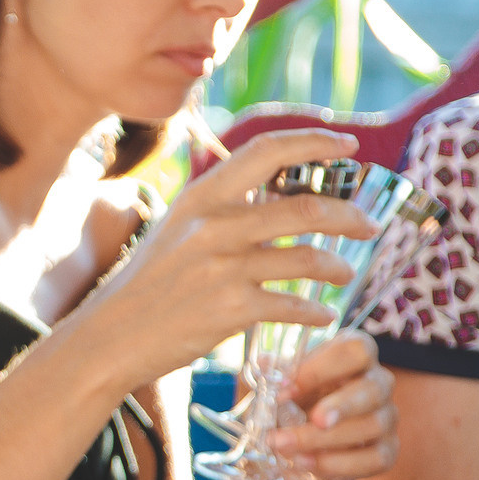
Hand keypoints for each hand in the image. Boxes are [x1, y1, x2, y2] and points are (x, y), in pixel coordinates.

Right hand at [68, 130, 377, 391]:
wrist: (111, 337)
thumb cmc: (149, 284)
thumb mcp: (176, 230)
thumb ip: (222, 209)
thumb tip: (275, 192)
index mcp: (200, 197)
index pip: (266, 150)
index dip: (315, 142)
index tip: (349, 146)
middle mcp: (213, 225)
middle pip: (304, 206)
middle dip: (349, 215)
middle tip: (368, 224)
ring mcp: (222, 267)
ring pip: (308, 257)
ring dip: (337, 267)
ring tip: (344, 273)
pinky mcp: (231, 309)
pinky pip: (294, 304)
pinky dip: (316, 310)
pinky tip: (321, 314)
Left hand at [263, 329, 397, 479]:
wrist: (293, 442)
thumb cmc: (289, 402)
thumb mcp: (275, 384)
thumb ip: (272, 373)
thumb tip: (265, 363)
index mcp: (352, 356)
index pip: (356, 351)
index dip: (322, 369)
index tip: (285, 389)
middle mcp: (377, 383)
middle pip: (375, 388)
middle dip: (342, 406)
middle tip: (314, 420)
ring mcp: (385, 418)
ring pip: (373, 425)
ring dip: (326, 439)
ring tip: (286, 446)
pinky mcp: (386, 451)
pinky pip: (376, 459)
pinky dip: (339, 464)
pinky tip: (306, 463)